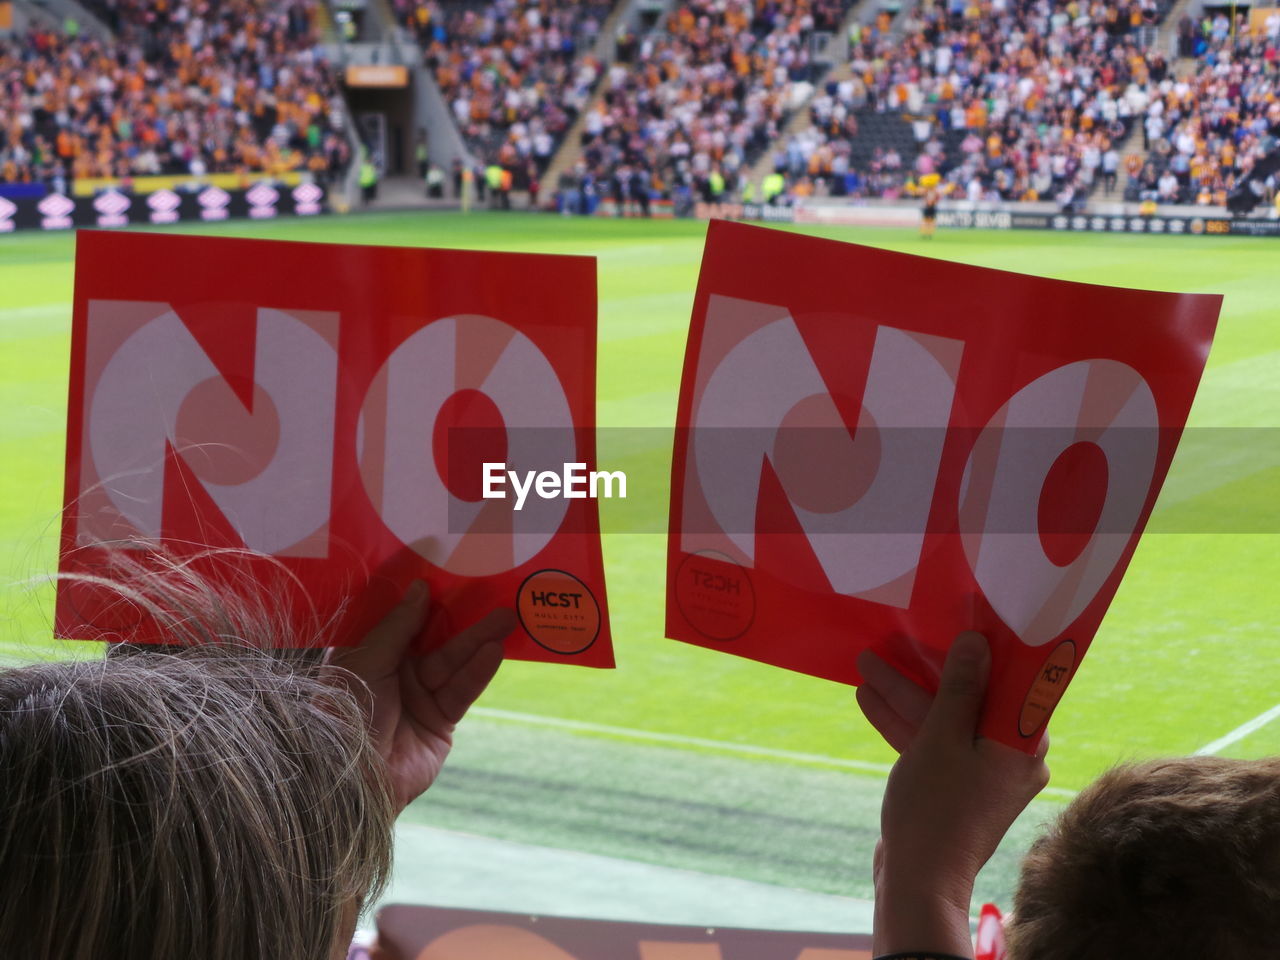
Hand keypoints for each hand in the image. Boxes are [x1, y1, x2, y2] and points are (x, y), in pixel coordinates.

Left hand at [328, 581, 514, 810]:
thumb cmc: (348, 710)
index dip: (424, 602)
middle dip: (463, 620)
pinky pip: (462, 690)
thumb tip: (421, 588)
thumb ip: (399, 625)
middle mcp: (394, 675)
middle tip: (493, 596)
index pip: (401, 623)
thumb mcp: (369, 658)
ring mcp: (419, 700)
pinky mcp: (440, 723)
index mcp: (368, 656)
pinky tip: (494, 651)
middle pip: (435, 641)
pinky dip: (478, 671)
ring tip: (506, 618)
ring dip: (479, 641)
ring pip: (454, 663)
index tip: (451, 577)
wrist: (352, 779)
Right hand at [857, 632, 1049, 956]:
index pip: (1011, 683)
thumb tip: (978, 642)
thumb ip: (960, 688)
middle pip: (970, 700)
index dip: (984, 650)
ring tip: (866, 666)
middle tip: (892, 642)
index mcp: (1023, 745)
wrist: (917, 878)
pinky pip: (936, 744)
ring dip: (907, 696)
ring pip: (946, 721)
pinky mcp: (956, 787)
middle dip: (925, 673)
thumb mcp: (942, 738)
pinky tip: (871, 701)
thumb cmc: (935, 808)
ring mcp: (982, 774)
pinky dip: (908, 725)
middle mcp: (1011, 758)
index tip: (962, 618)